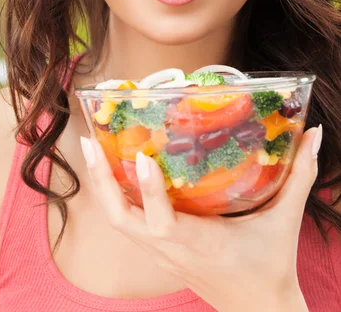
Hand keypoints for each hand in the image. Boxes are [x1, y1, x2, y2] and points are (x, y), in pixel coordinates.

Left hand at [80, 125, 321, 311]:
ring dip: (101, 189)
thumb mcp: (285, 222)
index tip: (142, 157)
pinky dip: (114, 200)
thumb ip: (300, 177)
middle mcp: (171, 249)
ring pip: (118, 223)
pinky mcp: (160, 254)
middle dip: (100, 184)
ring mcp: (161, 254)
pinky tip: (111, 174)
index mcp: (199, 243)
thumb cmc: (270, 268)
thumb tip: (313, 134)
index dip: (150, 192)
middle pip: (121, 221)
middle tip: (89, 145)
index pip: (164, 221)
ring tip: (92, 150)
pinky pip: (127, 226)